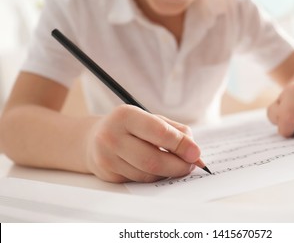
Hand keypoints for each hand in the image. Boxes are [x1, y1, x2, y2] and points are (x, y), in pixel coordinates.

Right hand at [85, 105, 199, 182]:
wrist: (93, 139)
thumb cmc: (130, 127)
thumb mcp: (150, 118)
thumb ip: (175, 131)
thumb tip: (194, 152)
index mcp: (125, 115)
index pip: (159, 132)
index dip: (181, 145)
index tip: (196, 153)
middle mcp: (112, 136)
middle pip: (153, 160)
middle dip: (178, 166)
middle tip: (191, 166)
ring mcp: (107, 157)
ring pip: (148, 174)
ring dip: (168, 173)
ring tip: (175, 165)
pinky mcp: (108, 174)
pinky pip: (140, 181)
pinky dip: (155, 177)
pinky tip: (158, 169)